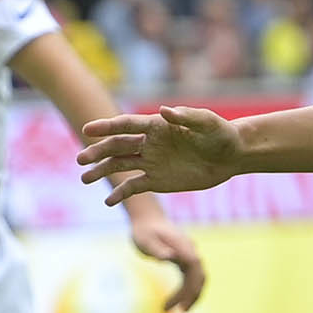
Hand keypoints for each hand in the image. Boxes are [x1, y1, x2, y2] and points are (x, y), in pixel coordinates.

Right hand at [77, 105, 242, 204]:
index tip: (87, 130)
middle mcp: (150, 142)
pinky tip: (109, 202)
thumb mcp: (208, 123)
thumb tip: (164, 111)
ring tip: (85, 178)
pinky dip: (122, 194)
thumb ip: (186, 117)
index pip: (127, 125)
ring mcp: (152, 161)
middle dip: (98, 152)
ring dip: (102, 170)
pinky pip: (135, 186)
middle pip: (118, 146)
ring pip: (121, 165)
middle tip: (81, 159)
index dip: (107, 127)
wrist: (232, 156)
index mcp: (157, 126)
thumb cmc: (221, 134)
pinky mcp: (158, 180)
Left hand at [127, 198, 206, 310]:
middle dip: (193, 295)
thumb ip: (157, 248)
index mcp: (183, 246)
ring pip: (196, 279)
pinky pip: (189, 278)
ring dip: (190, 296)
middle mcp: (190, 251)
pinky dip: (185, 291)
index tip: (182, 302)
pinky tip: (175, 301)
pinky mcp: (184, 260)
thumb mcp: (145, 239)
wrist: (147, 220)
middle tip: (182, 312)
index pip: (194, 267)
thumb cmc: (143, 231)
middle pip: (199, 276)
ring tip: (178, 310)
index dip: (192, 285)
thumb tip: (170, 257)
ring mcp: (188, 255)